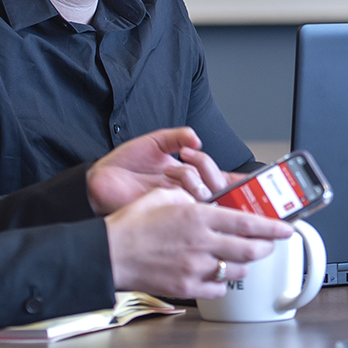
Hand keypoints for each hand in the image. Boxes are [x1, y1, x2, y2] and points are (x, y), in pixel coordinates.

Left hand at [86, 128, 226, 214]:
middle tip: (191, 154)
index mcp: (188, 175)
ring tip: (172, 165)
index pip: (220, 179)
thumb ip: (178, 136)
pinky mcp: (167, 211)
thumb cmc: (125, 163)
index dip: (238, 179)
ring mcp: (178, 203)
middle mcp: (186, 191)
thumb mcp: (155, 142)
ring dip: (191, 174)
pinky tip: (168, 175)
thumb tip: (197, 137)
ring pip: (205, 194)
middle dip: (208, 166)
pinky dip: (183, 184)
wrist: (100, 178)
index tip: (248, 174)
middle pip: (217, 187)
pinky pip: (188, 202)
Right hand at [104, 188, 291, 297]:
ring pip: (237, 270)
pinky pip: (218, 288)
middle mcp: (202, 243)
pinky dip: (221, 281)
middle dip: (266, 248)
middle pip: (251, 250)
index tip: (286, 229)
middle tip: (268, 245)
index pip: (248, 222)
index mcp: (199, 217)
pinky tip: (215, 273)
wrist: (109, 254)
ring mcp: (196, 267)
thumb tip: (205, 203)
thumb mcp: (163, 197)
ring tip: (238, 258)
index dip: (273, 227)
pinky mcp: (187, 287)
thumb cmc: (131, 225)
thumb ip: (191, 199)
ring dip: (243, 264)